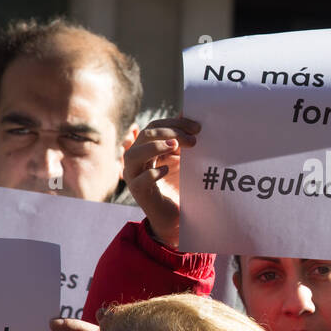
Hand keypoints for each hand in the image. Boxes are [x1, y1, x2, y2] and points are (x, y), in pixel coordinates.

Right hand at [123, 116, 200, 247]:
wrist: (177, 216)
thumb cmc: (179, 185)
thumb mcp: (184, 159)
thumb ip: (182, 139)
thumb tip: (185, 114)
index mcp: (146, 148)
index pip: (155, 127)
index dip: (175, 123)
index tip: (197, 127)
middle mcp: (137, 159)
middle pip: (145, 135)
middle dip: (169, 133)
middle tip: (193, 140)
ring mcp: (135, 176)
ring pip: (133, 154)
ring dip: (155, 147)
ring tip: (175, 146)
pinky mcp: (138, 193)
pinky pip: (140, 180)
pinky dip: (152, 173)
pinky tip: (166, 170)